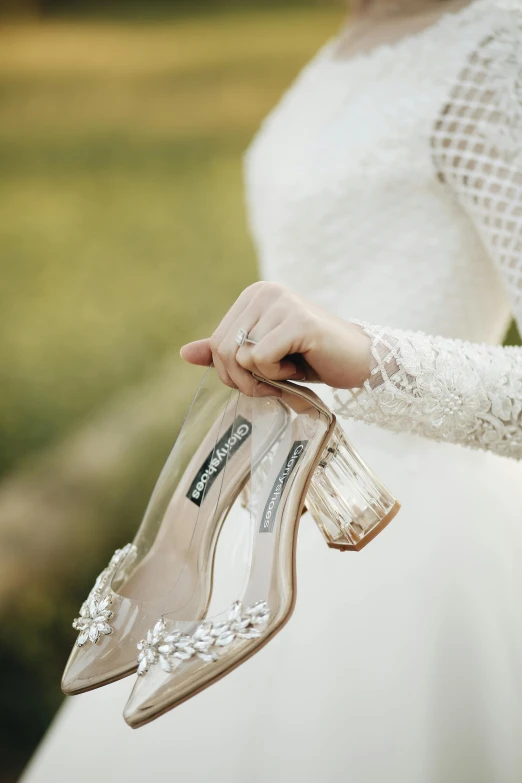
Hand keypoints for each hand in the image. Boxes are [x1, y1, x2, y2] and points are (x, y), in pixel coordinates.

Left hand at [180, 281, 371, 395]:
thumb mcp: (262, 355)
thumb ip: (226, 351)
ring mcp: (282, 304)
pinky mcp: (298, 322)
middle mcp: (265, 292)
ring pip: (241, 356)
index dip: (230, 372)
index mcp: (253, 295)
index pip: (215, 342)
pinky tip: (298, 364)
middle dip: (242, 379)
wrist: (358, 360)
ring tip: (289, 369)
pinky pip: (261, 359)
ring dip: (263, 378)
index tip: (258, 378)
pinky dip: (277, 374)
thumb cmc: (310, 357)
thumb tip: (185, 353)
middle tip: (271, 382)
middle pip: (223, 349)